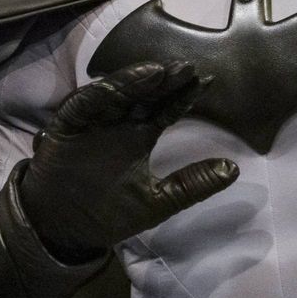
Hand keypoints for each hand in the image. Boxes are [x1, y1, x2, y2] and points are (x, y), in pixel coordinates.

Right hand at [16, 61, 237, 260]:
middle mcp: (118, 125)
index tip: (208, 81)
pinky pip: (85, 103)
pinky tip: (122, 85)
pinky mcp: (68, 125)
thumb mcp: (158, 202)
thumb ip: (192, 185)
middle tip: (188, 68)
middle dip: (165, 81)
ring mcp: (93, 122)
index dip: (184, 96)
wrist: (63, 229)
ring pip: (116, 93)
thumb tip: (232, 169)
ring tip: (160, 72)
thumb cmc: (107, 215)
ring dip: (136, 80)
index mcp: (138, 138)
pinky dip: (103, 91)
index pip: (165, 110)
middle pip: (143, 95)